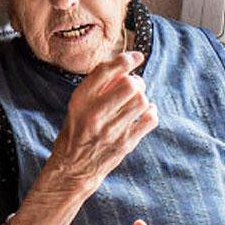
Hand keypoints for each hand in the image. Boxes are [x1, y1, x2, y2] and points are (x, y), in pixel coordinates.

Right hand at [51, 51, 157, 189]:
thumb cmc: (77, 130)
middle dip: (136, 81)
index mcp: (80, 101)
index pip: (105, 71)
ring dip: (143, 97)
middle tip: (133, 86)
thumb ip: (97, 85)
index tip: (135, 57)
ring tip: (137, 100)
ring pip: (141, 101)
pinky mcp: (125, 144)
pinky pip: (149, 119)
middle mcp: (94, 114)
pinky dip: (151, 112)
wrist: (73, 167)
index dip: (125, 59)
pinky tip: (144, 112)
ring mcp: (111, 131)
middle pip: (129, 85)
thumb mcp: (77, 105)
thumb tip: (124, 63)